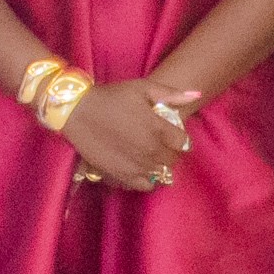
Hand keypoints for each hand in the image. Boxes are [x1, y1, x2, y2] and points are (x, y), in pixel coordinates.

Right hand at [62, 79, 194, 190]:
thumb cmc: (111, 97)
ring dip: (159, 166)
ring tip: (150, 157)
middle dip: (170, 152)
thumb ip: (171, 93)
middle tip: (160, 145)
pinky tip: (141, 169)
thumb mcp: (142, 88)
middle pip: (173, 159)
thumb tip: (196, 94)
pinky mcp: (122, 175)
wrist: (77, 111)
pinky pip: (145, 185)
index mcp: (158, 128)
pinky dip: (147, 180)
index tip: (172, 134)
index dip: (180, 138)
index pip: (183, 142)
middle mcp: (151, 150)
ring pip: (161, 174)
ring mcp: (137, 165)